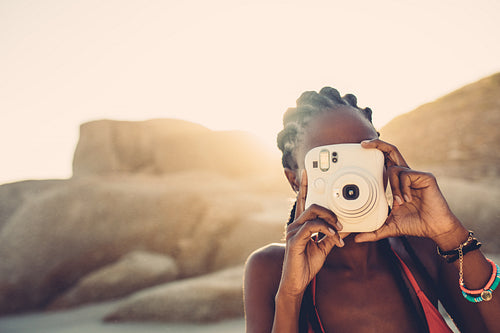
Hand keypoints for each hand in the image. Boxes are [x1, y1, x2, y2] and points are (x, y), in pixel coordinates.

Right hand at [278, 170, 343, 296]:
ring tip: (339, 228)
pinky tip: (334, 236)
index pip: (302, 201)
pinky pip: (311, 227)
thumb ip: (331, 235)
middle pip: (311, 204)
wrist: (296, 283)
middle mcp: (295, 225)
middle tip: (341, 220)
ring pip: (312, 213)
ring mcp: (293, 231)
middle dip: (328, 208)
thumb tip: (345, 226)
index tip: (307, 172)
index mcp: (301, 225)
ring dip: (329, 219)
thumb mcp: (323, 247)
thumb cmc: (306, 265)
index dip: (304, 185)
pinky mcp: (294, 240)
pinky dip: (325, 229)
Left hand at [355, 139, 463, 243]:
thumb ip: (372, 231)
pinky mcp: (425, 177)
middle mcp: (406, 175)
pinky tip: (408, 200)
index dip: (375, 154)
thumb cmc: (414, 224)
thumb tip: (355, 238)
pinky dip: (402, 189)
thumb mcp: (388, 227)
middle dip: (377, 144)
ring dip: (393, 188)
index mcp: (397, 182)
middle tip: (363, 145)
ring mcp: (416, 175)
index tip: (362, 148)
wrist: (434, 229)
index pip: (385, 162)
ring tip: (399, 203)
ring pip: (395, 169)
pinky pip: (406, 175)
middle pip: (391, 152)